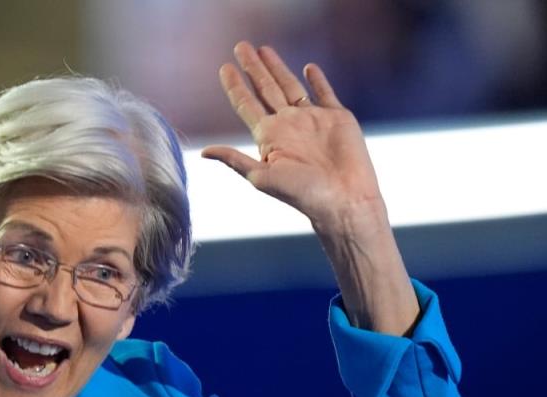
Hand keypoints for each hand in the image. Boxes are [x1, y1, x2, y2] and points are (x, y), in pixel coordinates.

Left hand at [202, 42, 384, 234]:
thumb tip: (204, 152)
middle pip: (266, 89)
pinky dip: (317, 80)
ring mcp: (312, 120)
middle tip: (240, 46)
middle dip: (253, 68)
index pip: (247, 105)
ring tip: (265, 49)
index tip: (225, 68)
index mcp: (269, 137)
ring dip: (278, 68)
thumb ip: (234, 160)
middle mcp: (288, 125)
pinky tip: (308, 68)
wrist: (343, 199)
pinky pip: (324, 93)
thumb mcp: (261, 177)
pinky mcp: (337, 117)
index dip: (235, 87)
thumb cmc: (302, 194)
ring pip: (290, 86)